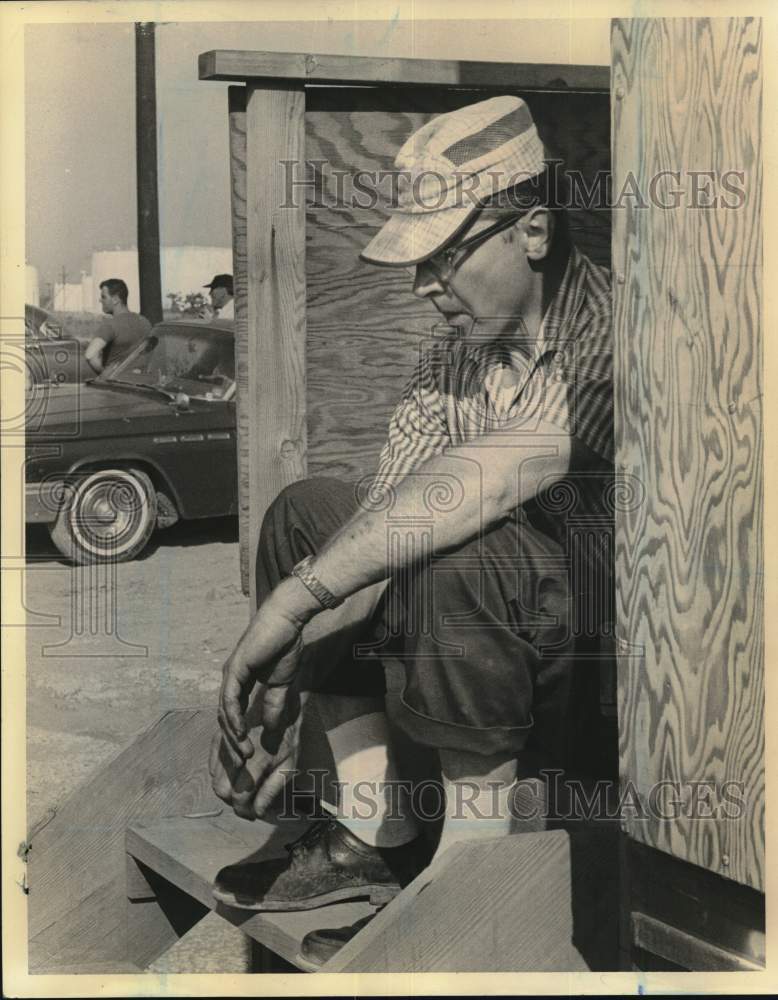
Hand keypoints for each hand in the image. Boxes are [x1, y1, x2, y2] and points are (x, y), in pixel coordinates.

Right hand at [210, 681, 304, 818]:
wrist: (280, 708)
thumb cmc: (289, 739)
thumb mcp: (289, 766)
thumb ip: (271, 790)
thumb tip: (257, 812)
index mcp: (257, 759)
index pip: (239, 796)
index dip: (244, 810)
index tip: (252, 815)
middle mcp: (238, 751)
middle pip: (221, 789)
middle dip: (232, 802)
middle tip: (248, 804)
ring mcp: (226, 742)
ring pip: (214, 777)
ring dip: (227, 788)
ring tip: (244, 790)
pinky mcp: (220, 736)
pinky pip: (211, 762)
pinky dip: (220, 774)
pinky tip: (234, 775)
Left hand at [217, 596, 305, 763]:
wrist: (287, 620)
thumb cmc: (286, 645)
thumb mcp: (282, 684)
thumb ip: (274, 705)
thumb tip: (271, 728)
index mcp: (241, 682)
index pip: (233, 714)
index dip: (237, 736)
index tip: (245, 757)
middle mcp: (231, 679)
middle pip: (225, 718)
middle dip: (231, 743)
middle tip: (241, 764)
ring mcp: (230, 674)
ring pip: (225, 713)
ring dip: (233, 735)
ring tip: (244, 755)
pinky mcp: (235, 669)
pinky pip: (229, 700)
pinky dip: (233, 718)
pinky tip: (240, 733)